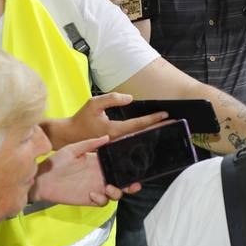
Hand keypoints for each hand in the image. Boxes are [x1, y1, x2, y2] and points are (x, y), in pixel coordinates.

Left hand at [33, 135, 136, 206]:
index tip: (136, 165)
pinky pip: (102, 202)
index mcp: (99, 163)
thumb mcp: (72, 149)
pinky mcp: (89, 199)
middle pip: (121, 182)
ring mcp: (96, 188)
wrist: (42, 179)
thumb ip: (90, 144)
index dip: (129, 167)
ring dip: (117, 192)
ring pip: (115, 193)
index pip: (118, 165)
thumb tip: (107, 137)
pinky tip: (92, 194)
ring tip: (109, 187)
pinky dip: (101, 199)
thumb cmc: (56, 162)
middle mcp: (100, 176)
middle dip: (130, 184)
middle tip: (133, 184)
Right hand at [50, 92, 167, 148]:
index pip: (138, 124)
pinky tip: (152, 134)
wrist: (70, 135)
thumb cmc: (82, 118)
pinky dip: (144, 138)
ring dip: (153, 133)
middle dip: (160, 128)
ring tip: (168, 128)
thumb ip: (112, 98)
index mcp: (115, 130)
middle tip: (175, 123)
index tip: (165, 114)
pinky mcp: (116, 147)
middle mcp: (118, 140)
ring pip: (140, 139)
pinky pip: (133, 143)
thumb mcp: (94, 103)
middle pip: (143, 134)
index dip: (153, 119)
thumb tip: (130, 98)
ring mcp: (117, 145)